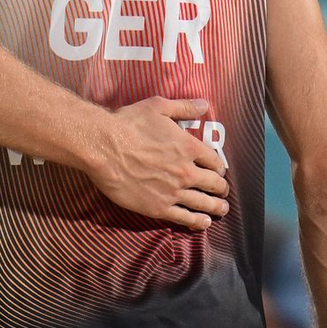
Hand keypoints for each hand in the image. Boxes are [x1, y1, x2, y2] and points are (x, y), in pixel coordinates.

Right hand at [89, 97, 229, 228]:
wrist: (103, 147)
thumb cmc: (128, 123)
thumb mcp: (158, 107)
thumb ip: (184, 107)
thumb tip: (205, 104)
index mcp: (188, 147)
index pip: (214, 160)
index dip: (219, 166)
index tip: (218, 170)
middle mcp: (186, 171)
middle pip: (214, 184)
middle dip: (221, 188)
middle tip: (223, 191)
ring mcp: (173, 191)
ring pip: (203, 203)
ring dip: (216, 207)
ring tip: (221, 209)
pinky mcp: (159, 207)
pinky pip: (185, 217)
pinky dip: (198, 221)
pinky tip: (203, 222)